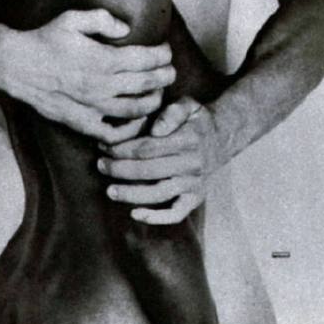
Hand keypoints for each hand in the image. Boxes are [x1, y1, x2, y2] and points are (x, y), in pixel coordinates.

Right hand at [0, 9, 173, 144]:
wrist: (17, 66)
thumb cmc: (45, 40)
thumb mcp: (73, 19)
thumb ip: (103, 20)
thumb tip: (126, 29)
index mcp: (104, 59)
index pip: (147, 59)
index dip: (162, 55)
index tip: (165, 51)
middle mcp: (103, 85)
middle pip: (148, 84)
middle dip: (165, 76)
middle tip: (169, 71)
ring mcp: (94, 106)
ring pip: (137, 109)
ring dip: (154, 100)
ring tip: (157, 92)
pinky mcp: (82, 121)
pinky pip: (113, 133)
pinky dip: (129, 129)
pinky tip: (135, 120)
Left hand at [97, 95, 221, 223]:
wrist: (223, 137)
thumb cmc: (196, 120)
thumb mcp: (188, 105)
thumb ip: (172, 112)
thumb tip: (156, 129)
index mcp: (188, 139)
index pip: (148, 148)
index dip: (123, 149)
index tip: (104, 147)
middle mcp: (192, 163)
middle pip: (149, 171)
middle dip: (120, 169)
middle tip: (100, 166)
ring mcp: (194, 183)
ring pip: (159, 194)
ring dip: (131, 194)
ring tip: (110, 191)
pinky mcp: (195, 198)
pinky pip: (176, 213)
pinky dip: (156, 217)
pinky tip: (135, 214)